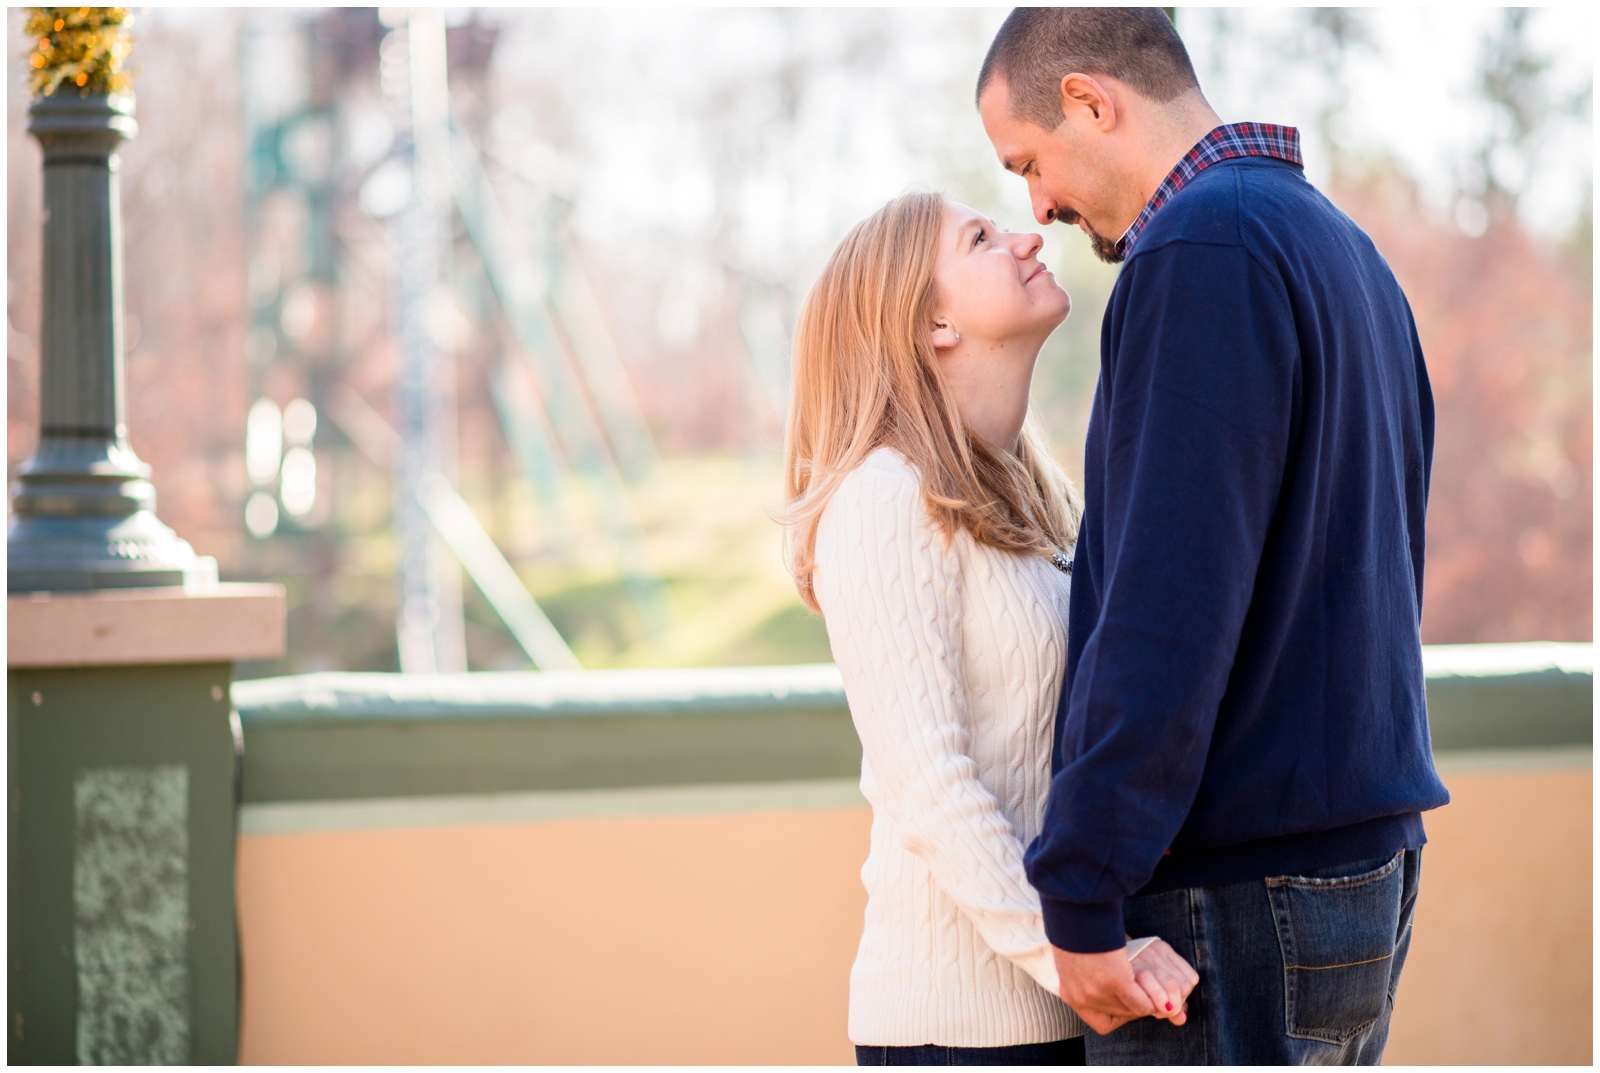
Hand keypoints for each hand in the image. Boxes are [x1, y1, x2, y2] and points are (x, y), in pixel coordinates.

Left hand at [1052, 938, 1198, 1034]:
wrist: (1076, 913)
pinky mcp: (1115, 982)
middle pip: (1120, 1015)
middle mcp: (1081, 999)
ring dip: (1146, 998)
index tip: (1128, 1003)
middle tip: (1144, 988)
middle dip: (1135, 1004)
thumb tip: (1123, 994)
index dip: (1120, 1016)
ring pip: (1134, 1010)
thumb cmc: (1079, 933)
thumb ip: (1095, 982)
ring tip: (1149, 983)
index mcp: (1071, 996)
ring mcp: (1097, 993)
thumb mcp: (1080, 965)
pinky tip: (1151, 981)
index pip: (1101, 1024)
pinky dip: (1152, 995)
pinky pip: (1143, 1002)